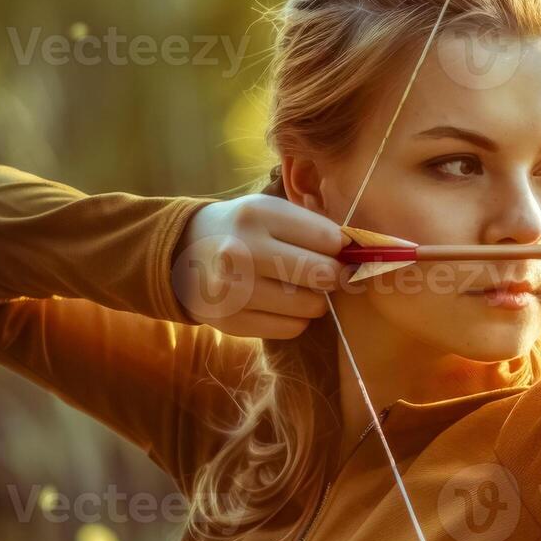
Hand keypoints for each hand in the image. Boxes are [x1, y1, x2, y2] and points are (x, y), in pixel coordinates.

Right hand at [171, 194, 350, 339]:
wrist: (180, 253)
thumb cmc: (242, 230)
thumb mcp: (271, 212)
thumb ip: (314, 228)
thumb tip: (361, 255)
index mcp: (257, 215)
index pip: (329, 239)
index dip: (341, 248)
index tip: (335, 251)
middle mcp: (242, 252)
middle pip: (324, 274)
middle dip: (333, 276)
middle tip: (323, 273)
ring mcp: (234, 291)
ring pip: (311, 306)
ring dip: (314, 300)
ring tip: (295, 287)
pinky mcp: (231, 322)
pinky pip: (292, 329)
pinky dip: (296, 319)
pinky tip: (279, 304)